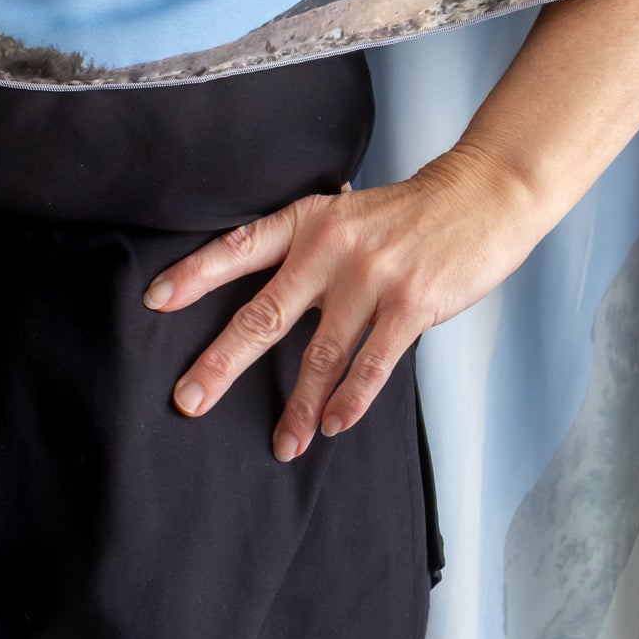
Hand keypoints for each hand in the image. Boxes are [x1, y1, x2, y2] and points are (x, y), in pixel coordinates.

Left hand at [140, 144, 544, 461]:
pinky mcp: (411, 304)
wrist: (485, 194)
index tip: (154, 301)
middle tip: (188, 401)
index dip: (194, 274)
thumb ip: (311, 246)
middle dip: (221, 363)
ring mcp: (371, 278)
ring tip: (282, 444)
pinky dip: (350, 400)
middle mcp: (331, 248)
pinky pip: (371, 364)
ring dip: (297, 406)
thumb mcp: (349, 213)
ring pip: (319, 354)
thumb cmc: (414, 213)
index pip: (239, 247)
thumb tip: (265, 283)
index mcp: (310, 221)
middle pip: (263, 314)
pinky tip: (333, 425)